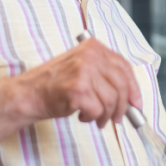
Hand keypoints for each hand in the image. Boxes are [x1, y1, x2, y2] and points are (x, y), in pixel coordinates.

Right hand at [21, 36, 141, 127]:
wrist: (30, 93)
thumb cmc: (57, 84)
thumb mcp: (82, 69)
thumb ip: (105, 76)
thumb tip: (131, 98)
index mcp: (93, 47)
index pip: (124, 66)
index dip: (133, 88)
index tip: (136, 103)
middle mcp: (90, 56)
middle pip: (121, 85)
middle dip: (122, 106)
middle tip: (117, 119)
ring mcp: (84, 71)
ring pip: (111, 100)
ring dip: (105, 115)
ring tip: (95, 118)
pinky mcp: (78, 89)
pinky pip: (98, 110)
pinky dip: (92, 118)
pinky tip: (82, 115)